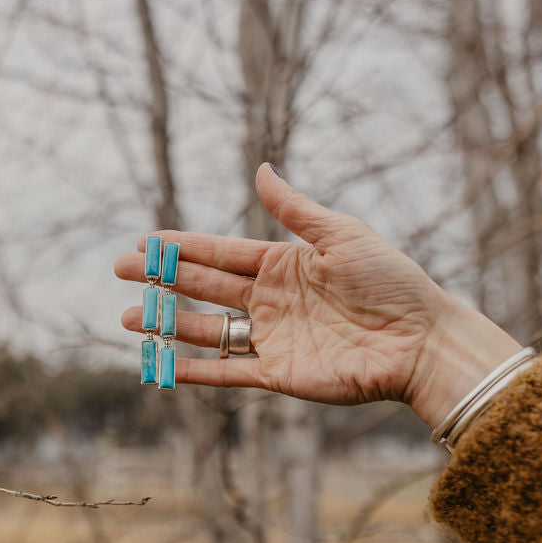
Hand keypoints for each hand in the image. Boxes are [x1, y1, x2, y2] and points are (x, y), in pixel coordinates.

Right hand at [114, 164, 520, 426]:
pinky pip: (229, 372)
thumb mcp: (341, 235)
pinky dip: (196, 370)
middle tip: (120, 270)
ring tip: (129, 318)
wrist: (422, 340)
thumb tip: (259, 168)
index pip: (220, 252)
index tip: (144, 242)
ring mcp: (272, 338)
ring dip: (168, 324)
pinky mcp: (279, 374)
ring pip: (208, 330)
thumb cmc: (391, 282)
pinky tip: (163, 365)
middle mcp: (271, 300)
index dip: (181, 247)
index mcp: (283, 263)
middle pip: (205, 287)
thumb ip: (295, 209)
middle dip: (162, 279)